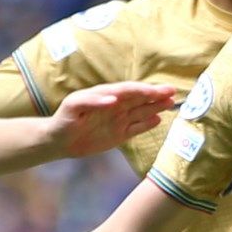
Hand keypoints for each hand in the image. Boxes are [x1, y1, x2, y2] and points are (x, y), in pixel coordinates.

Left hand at [49, 82, 176, 156]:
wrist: (58, 141)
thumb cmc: (63, 119)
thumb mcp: (73, 107)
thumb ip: (93, 101)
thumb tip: (114, 98)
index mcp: (106, 95)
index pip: (129, 91)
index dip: (145, 90)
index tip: (159, 90)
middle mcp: (115, 106)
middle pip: (139, 99)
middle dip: (156, 95)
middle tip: (172, 92)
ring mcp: (118, 120)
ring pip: (141, 112)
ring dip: (156, 107)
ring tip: (171, 103)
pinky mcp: (119, 135)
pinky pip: (136, 128)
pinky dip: (147, 124)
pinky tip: (159, 120)